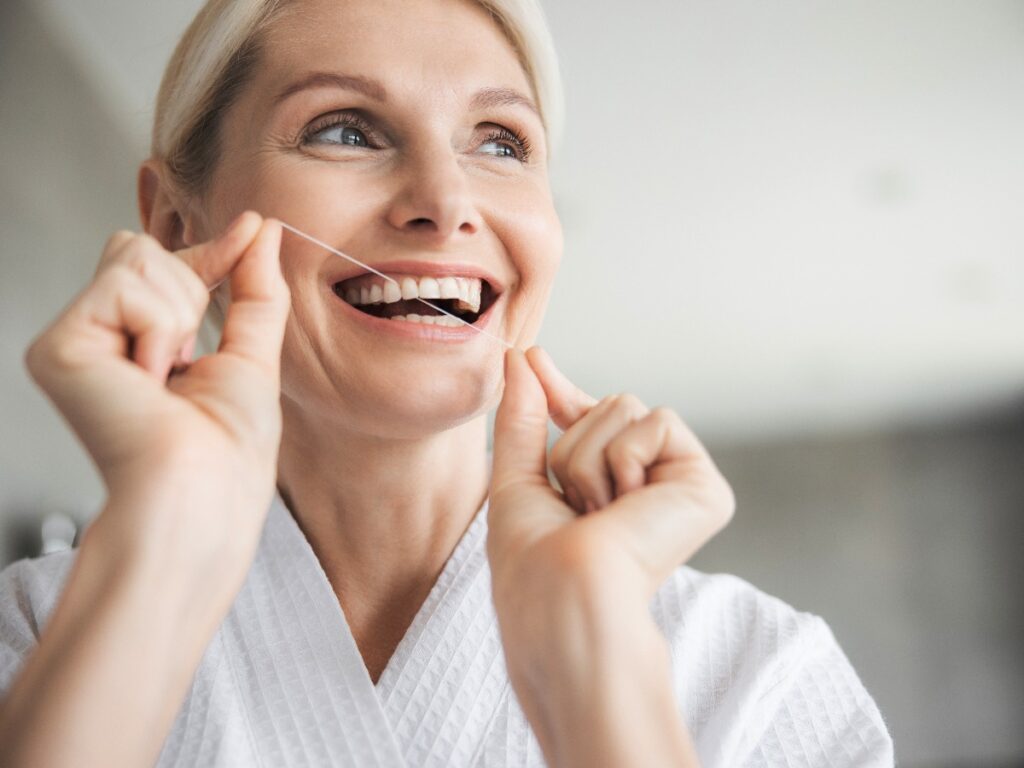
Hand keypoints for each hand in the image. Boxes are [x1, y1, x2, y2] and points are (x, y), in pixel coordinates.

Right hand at [25, 212, 289, 572]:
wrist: (207, 488)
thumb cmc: (230, 445)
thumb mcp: (252, 351)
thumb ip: (254, 287)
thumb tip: (261, 225)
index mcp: (138, 344)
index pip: (166, 268)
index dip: (210, 251)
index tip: (252, 226)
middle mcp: (98, 339)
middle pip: (143, 249)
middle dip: (191, 288)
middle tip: (187, 359)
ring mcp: (74, 341)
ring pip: (136, 256)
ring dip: (179, 313)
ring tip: (167, 374)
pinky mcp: (58, 347)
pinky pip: (127, 286)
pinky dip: (160, 327)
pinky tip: (149, 377)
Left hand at [488, 346, 733, 606]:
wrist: (564, 596)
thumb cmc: (533, 561)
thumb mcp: (517, 481)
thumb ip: (522, 419)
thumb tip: (520, 357)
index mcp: (604, 492)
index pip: (585, 423)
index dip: (557, 391)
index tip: (531, 358)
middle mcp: (646, 486)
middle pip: (605, 405)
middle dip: (572, 447)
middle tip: (578, 507)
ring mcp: (677, 486)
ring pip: (625, 407)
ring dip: (592, 457)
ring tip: (602, 514)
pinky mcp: (705, 486)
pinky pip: (657, 421)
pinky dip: (626, 459)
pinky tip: (630, 507)